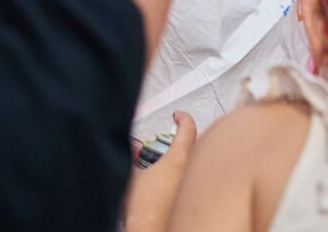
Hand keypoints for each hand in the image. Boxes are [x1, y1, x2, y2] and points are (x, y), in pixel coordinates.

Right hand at [124, 112, 196, 231]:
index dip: (183, 118)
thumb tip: (132, 151)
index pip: (188, 129)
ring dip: (183, 161)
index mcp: (178, 160)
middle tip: (173, 139)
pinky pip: (193, 182)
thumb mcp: (132, 178)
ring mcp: (194, 186)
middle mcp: (191, 171)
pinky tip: (170, 187)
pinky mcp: (194, 201)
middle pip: (195, 147)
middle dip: (184, 141)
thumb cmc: (145, 211)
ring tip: (167, 165)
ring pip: (195, 165)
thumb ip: (133, 159)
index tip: (178, 115)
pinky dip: (184, 178)